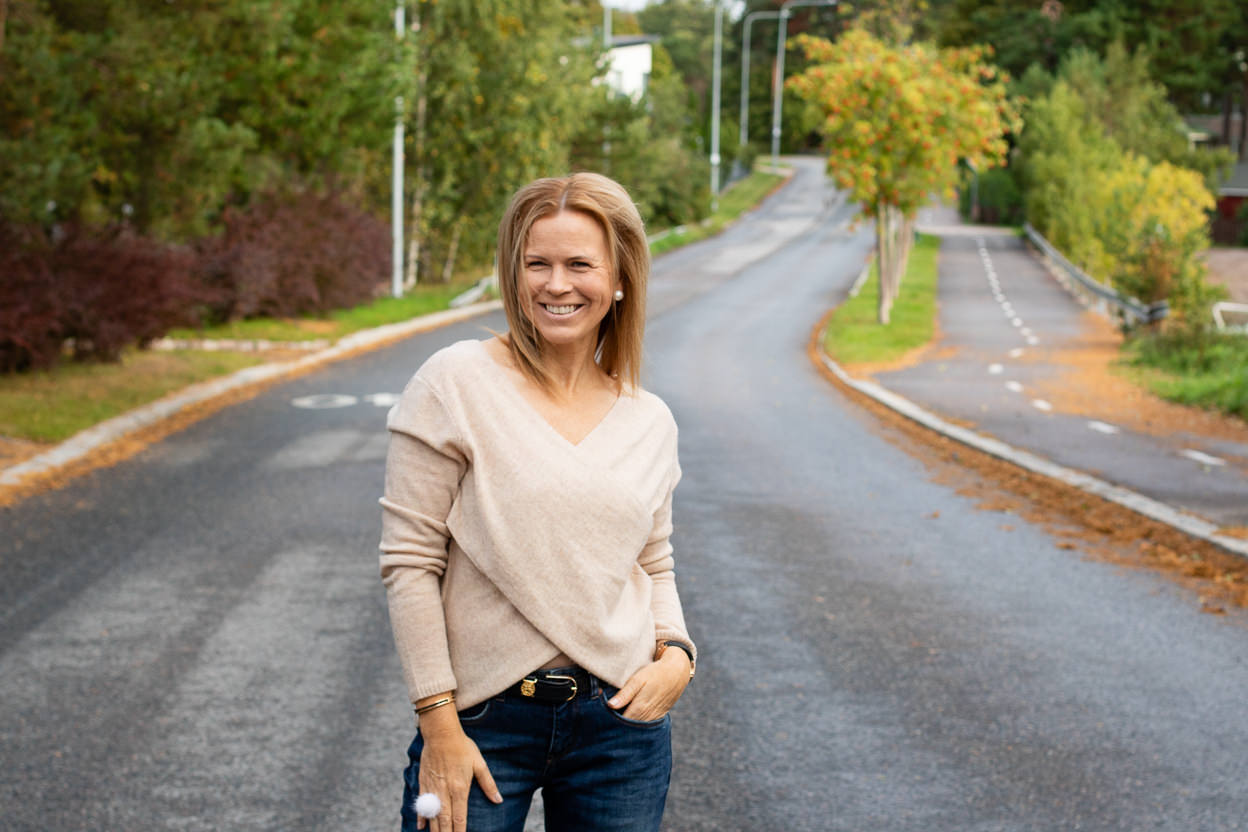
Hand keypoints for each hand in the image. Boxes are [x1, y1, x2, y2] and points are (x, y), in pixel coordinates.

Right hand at [415, 702, 501, 831]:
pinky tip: (421, 827)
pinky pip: (421, 804)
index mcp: (460, 788)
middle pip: (444, 820)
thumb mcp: (479, 763)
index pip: (459, 817)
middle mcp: (445, 791)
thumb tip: (498, 799)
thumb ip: (488, 784)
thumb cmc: (462, 747)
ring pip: (432, 815)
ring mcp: (432, 788)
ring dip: (434, 829)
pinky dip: (421, 817)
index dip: (460, 831)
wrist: (441, 733)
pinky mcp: (424, 782)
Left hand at [606, 648, 691, 720]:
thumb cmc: (655, 673)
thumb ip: (624, 694)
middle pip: (628, 728)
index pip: (620, 723)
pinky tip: (630, 720)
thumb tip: (610, 706)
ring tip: (614, 723)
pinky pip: (645, 726)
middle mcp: (647, 717)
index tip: (600, 719)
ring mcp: (654, 718)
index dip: (610, 722)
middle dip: (617, 727)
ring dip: (627, 727)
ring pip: (637, 728)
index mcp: (640, 708)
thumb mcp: (638, 680)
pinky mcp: (658, 717)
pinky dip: (637, 725)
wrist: (677, 672)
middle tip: (605, 722)